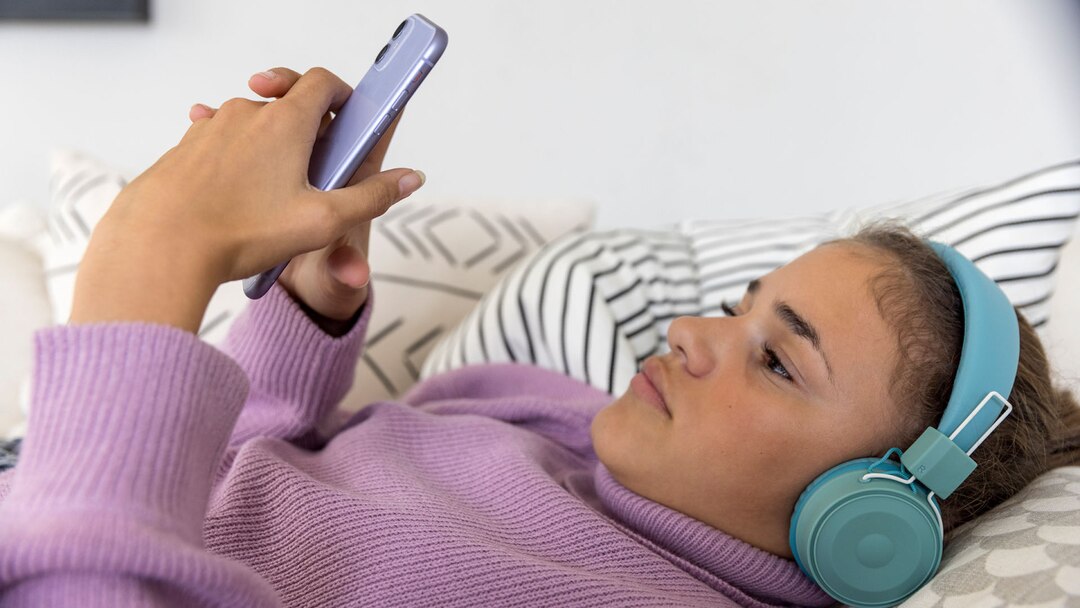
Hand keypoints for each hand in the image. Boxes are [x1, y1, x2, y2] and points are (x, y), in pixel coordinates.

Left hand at [71, 67, 424, 333]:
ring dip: (269, 150)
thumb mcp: (323, 222)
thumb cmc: (238, 233)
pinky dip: (235, 165)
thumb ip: (372, 198)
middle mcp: (246, 114)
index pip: (322, 82)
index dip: (342, 95)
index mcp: (286, 122)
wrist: (160, 245)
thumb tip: (409, 179)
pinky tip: (237, 203)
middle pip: (287, 105)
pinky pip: (219, 147)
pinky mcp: (184, 150)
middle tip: (317, 168)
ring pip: (252, 127)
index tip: (351, 114)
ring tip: (275, 198)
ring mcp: (210, 130)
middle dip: (308, 131)